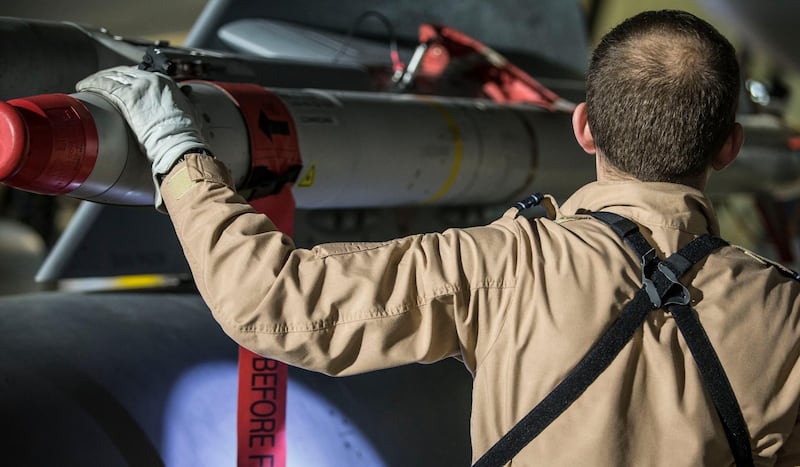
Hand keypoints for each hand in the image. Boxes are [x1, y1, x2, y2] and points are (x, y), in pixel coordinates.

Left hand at [76, 66, 209, 206]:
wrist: (179, 143)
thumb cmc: (185, 134)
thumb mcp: (191, 112)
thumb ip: (186, 102)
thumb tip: (189, 100)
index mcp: (166, 82)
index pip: (138, 73)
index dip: (124, 77)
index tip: (116, 81)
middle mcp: (152, 80)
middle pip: (123, 72)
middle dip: (108, 76)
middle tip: (96, 82)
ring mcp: (140, 87)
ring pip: (112, 76)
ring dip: (97, 79)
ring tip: (86, 84)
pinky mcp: (130, 97)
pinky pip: (105, 85)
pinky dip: (92, 84)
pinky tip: (83, 86)